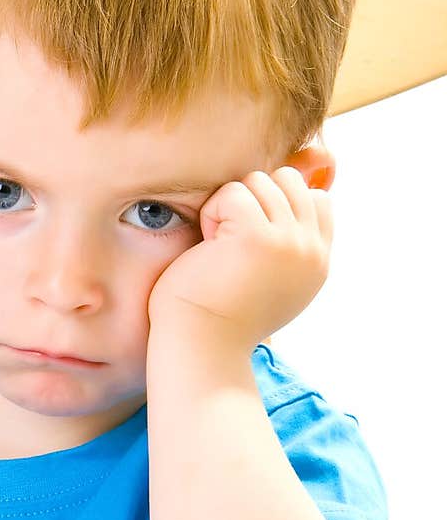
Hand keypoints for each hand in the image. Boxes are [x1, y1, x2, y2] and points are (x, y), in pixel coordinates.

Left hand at [148, 167, 333, 352]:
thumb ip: (290, 238)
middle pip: (287, 181)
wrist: (200, 348)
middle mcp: (311, 252)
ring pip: (259, 181)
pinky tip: (207, 249)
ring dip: (229, 208)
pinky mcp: (257, 237)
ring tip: (219, 250)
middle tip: (230, 246)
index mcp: (318, 263)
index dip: (277, 205)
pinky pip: (232, 192)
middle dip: (252, 201)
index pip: (316, 199)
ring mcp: (288, 243)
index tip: (248, 243)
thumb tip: (311, 171)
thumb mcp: (270, 276)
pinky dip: (211, 214)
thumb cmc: (220, 314)